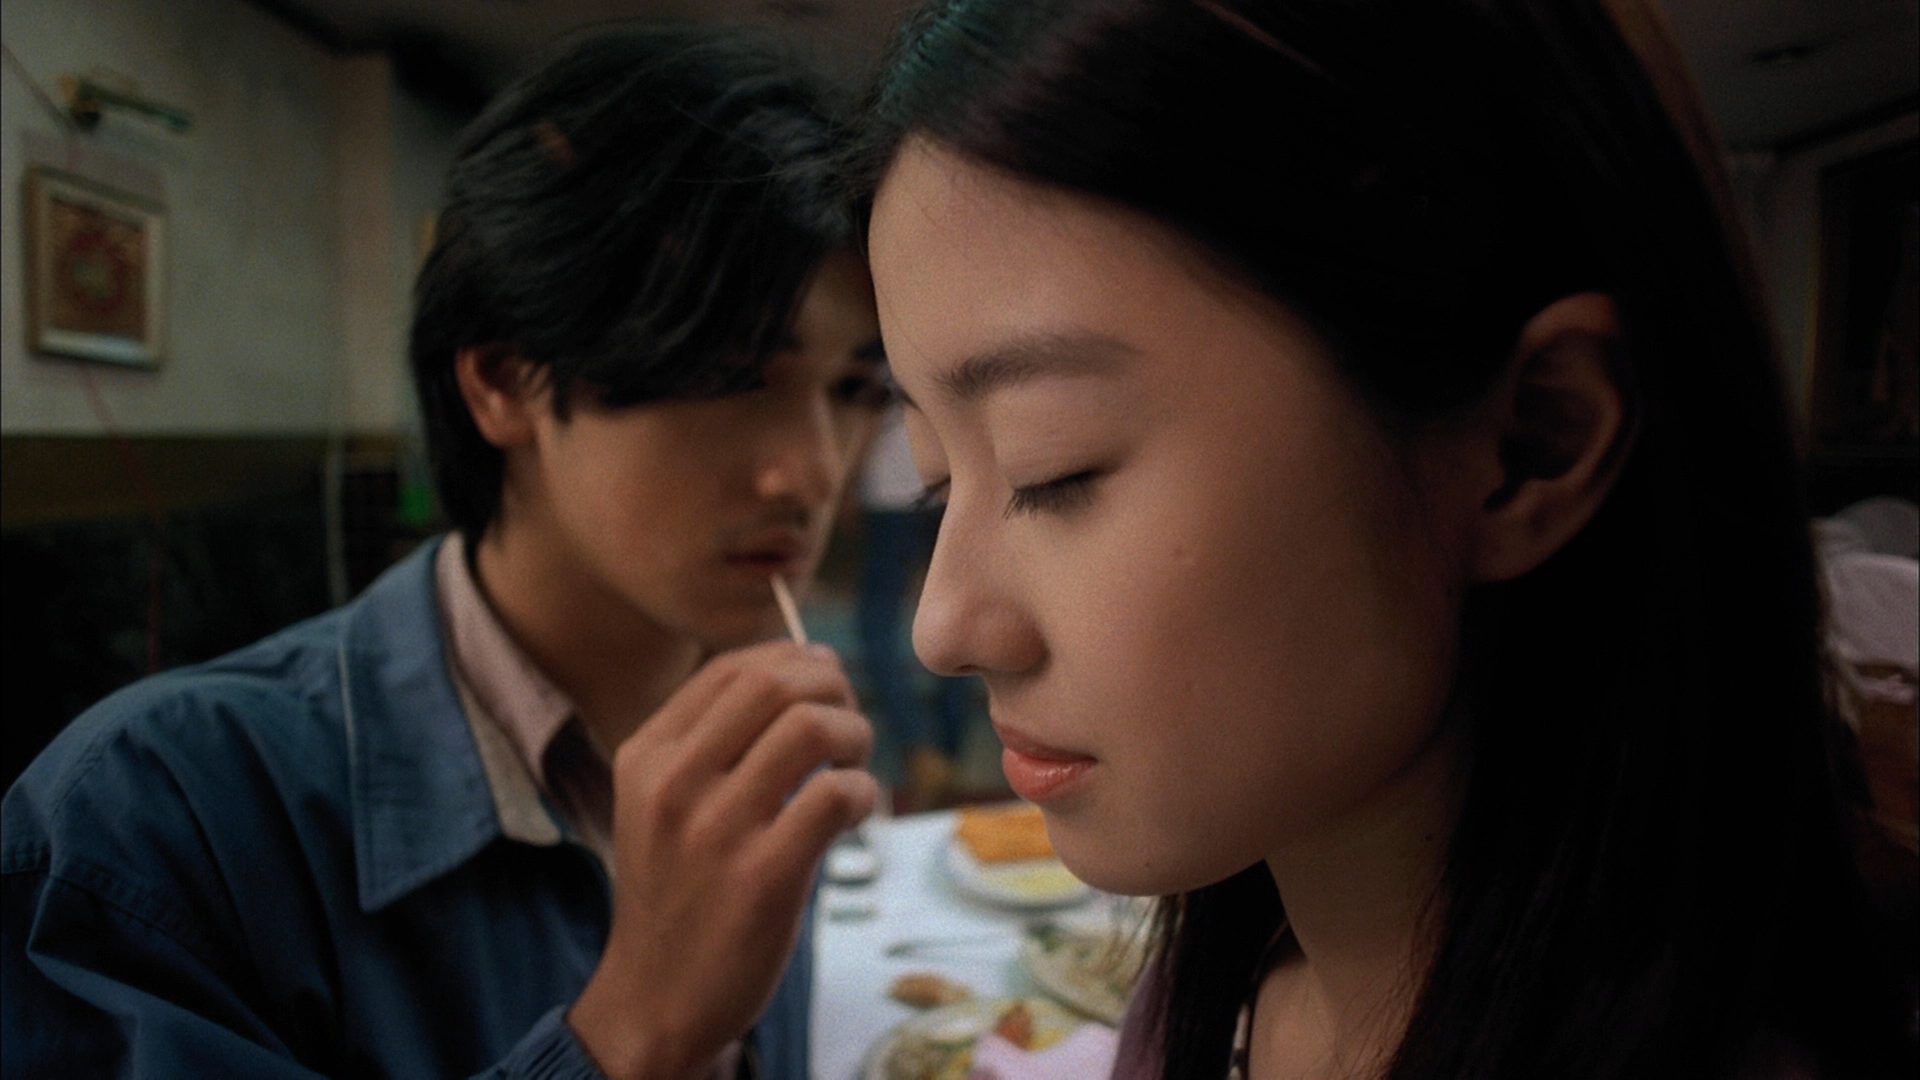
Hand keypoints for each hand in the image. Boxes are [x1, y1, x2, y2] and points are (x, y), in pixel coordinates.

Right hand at [567, 641, 876, 1079]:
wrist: (656, 998)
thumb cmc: (680, 891)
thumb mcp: (662, 802)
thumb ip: (713, 738)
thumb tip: (808, 664)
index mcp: (646, 756)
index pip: (731, 667)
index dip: (794, 661)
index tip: (823, 684)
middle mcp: (673, 784)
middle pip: (774, 684)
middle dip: (832, 689)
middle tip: (849, 722)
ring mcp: (716, 830)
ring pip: (811, 729)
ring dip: (855, 735)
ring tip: (855, 763)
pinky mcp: (763, 877)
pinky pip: (837, 795)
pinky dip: (863, 791)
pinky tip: (855, 810)